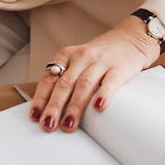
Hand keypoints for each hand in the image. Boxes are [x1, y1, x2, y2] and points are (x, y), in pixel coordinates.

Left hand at [29, 17, 161, 133]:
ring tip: (68, 125)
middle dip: (54, 106)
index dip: (40, 98)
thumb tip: (46, 108)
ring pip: (84, 84)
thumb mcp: (77, 61)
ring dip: (74, 106)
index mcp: (67, 56)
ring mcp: (100, 62)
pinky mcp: (119, 68)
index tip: (35, 116)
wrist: (130, 39)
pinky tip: (98, 107)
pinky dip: (103, 94)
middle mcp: (81, 57)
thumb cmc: (99, 57)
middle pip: (64, 83)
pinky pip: (110, 81)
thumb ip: (64, 79)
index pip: (49, 78)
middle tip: (48, 124)